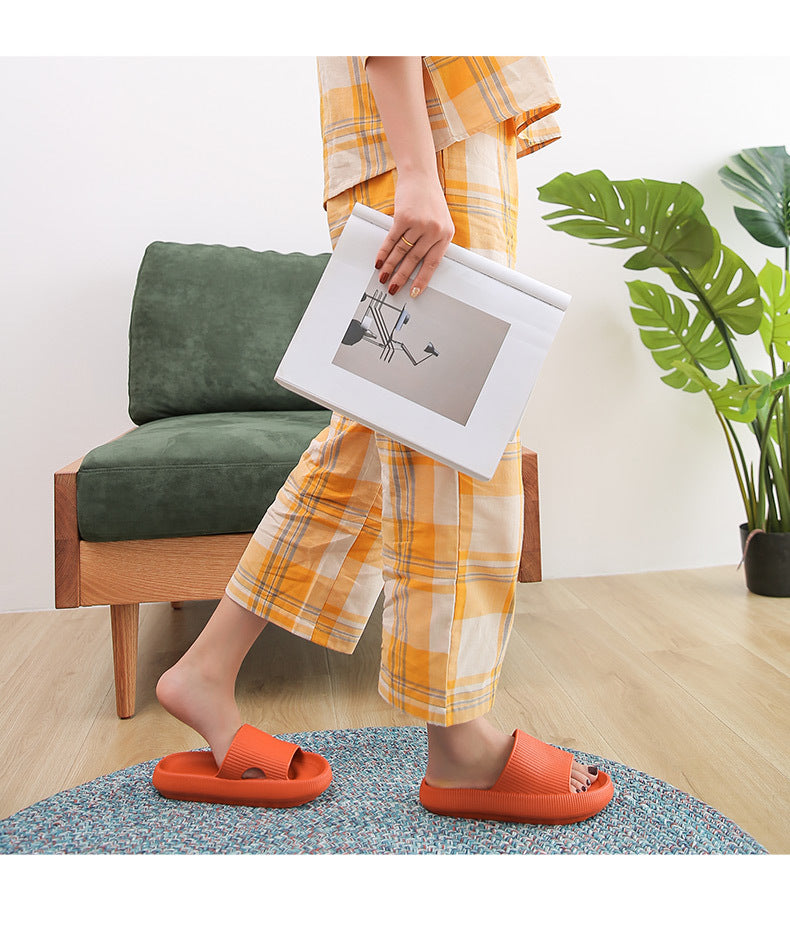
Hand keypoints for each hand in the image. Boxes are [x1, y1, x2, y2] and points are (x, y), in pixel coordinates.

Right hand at [374, 169, 454, 297]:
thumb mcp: (439, 221)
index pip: (433, 263)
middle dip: (402, 276)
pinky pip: (391, 240)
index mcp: (446, 234)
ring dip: (390, 267)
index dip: (422, 279)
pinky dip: (384, 252)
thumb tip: (418, 264)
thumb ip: (433, 241)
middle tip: (393, 288)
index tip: (414, 291)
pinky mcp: (404, 217)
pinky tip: (379, 261)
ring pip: (401, 252)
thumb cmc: (429, 199)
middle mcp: (434, 230)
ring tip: (383, 277)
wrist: (420, 176)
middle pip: (414, 260)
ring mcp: (419, 223)